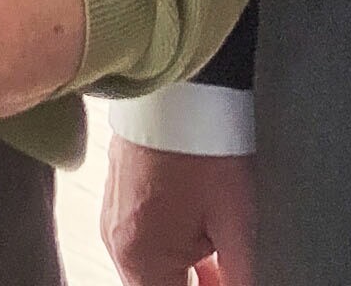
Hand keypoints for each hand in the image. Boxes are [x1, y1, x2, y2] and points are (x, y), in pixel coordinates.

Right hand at [102, 143, 253, 285]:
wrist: (180, 84)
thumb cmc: (204, 144)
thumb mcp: (236, 222)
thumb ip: (240, 274)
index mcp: (140, 256)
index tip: (225, 282)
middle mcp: (116, 241)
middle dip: (193, 285)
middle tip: (228, 274)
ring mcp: (111, 216)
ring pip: (149, 265)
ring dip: (183, 270)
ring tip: (221, 254)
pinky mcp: (116, 193)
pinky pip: (141, 237)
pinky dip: (169, 245)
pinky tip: (201, 233)